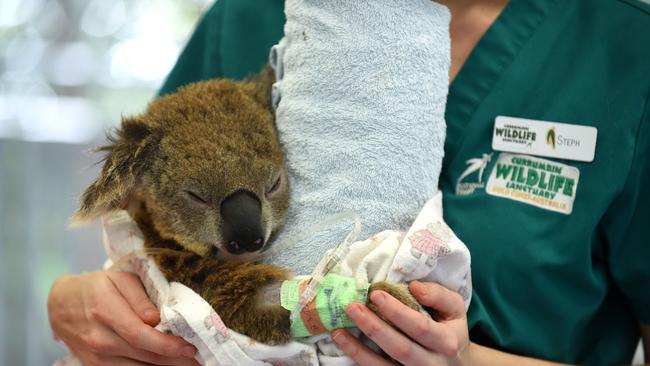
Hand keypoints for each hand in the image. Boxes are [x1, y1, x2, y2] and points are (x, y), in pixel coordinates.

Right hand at [48, 271, 199, 365]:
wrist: (60, 304)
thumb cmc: (96, 287)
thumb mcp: (119, 279)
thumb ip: (140, 298)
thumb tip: (157, 318)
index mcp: (106, 310)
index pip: (140, 334)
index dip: (167, 344)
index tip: (190, 347)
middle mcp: (99, 337)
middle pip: (143, 355)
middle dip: (174, 360)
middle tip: (199, 360)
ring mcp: (95, 355)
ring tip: (188, 364)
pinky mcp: (94, 365)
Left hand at [332, 281, 469, 365]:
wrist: (456, 364)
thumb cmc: (450, 329)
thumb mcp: (454, 309)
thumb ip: (438, 295)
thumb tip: (413, 286)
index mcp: (447, 341)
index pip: (420, 327)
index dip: (396, 311)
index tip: (375, 294)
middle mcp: (432, 364)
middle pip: (400, 348)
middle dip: (374, 327)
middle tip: (352, 307)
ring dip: (358, 350)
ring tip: (338, 331)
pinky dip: (360, 361)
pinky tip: (345, 346)